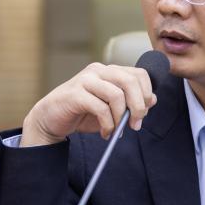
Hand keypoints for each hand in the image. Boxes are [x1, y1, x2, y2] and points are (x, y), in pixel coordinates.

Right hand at [21, 63, 156, 146]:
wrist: (50, 119)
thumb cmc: (82, 113)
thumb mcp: (111, 108)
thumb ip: (130, 102)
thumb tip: (153, 99)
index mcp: (109, 71)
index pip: (139, 74)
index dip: (147, 93)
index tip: (144, 112)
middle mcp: (98, 71)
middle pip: (130, 81)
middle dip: (138, 106)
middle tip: (135, 124)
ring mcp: (85, 80)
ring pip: (116, 95)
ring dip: (121, 117)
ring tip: (117, 130)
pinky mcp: (75, 94)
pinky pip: (100, 108)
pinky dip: (108, 124)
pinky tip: (106, 133)